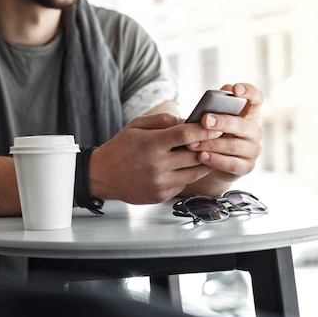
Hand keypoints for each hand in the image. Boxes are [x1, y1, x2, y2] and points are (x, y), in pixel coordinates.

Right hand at [88, 112, 224, 203]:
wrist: (101, 176)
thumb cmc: (120, 147)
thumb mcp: (136, 125)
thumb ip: (163, 120)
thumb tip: (188, 120)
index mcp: (151, 144)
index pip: (186, 135)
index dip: (205, 130)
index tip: (216, 127)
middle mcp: (157, 165)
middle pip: (195, 155)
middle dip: (208, 147)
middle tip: (216, 140)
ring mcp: (159, 183)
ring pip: (194, 172)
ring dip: (202, 162)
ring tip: (205, 154)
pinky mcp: (160, 195)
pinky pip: (183, 184)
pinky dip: (187, 175)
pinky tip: (184, 167)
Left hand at [182, 83, 263, 194]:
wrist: (211, 161)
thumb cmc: (212, 133)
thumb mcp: (211, 117)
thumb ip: (215, 104)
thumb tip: (220, 92)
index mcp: (249, 113)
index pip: (257, 98)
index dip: (249, 92)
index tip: (236, 89)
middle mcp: (255, 131)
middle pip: (243, 124)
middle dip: (223, 122)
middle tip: (204, 120)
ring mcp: (253, 150)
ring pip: (235, 146)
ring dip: (212, 144)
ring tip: (193, 143)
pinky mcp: (247, 167)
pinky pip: (233, 164)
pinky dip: (216, 160)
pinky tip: (202, 156)